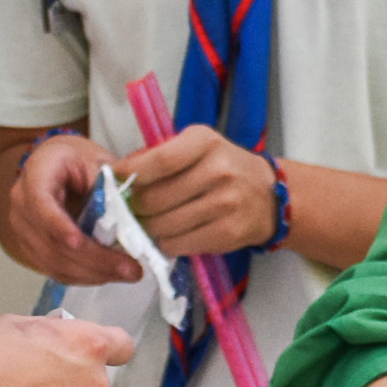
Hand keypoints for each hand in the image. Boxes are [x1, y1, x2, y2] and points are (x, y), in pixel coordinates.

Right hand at [3, 132, 134, 282]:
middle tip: (131, 268)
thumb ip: (109, 187)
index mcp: (36, 176)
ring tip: (128, 273)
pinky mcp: (35, 248)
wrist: (61, 164)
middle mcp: (23, 205)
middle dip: (93, 260)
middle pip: (50, 242)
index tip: (80, 242)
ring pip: (53, 262)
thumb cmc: (80, 161)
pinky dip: (85, 276)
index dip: (59, 227)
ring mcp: (26, 230)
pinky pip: (56, 269)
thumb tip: (130, 218)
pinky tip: (111, 274)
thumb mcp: (98, 161)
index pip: (40, 205)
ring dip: (93, 273)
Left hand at [116, 126, 280, 257]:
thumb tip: (117, 176)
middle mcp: (220, 171)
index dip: (131, 173)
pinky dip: (167, 242)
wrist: (271, 197)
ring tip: (155, 221)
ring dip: (149, 227)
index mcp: (206, 142)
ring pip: (162, 225)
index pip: (160, 160)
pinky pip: (178, 244)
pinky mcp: (229, 232)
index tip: (115, 180)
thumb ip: (159, 156)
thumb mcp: (197, 148)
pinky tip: (174, 232)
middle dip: (135, 207)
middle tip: (134, 208)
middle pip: (154, 198)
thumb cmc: (224, 168)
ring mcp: (227, 204)